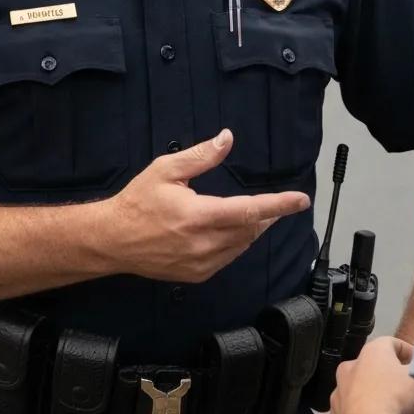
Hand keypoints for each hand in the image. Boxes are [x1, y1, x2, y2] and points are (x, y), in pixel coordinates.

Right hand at [102, 129, 309, 282]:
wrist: (112, 240)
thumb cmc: (138, 201)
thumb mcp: (166, 169)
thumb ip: (201, 156)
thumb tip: (227, 138)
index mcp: (197, 216)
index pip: (249, 210)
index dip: (279, 205)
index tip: (301, 200)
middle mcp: (202, 244)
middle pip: (251, 229)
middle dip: (267, 215)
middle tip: (277, 204)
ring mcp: (200, 264)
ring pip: (242, 245)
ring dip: (253, 229)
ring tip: (256, 215)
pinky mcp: (196, 275)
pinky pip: (228, 258)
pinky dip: (237, 243)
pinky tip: (232, 231)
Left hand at [329, 337, 413, 413]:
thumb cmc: (395, 399)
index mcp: (371, 353)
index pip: (391, 343)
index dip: (408, 352)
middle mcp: (350, 370)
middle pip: (374, 369)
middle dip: (390, 378)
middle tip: (407, 392)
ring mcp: (339, 396)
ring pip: (360, 393)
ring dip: (374, 400)